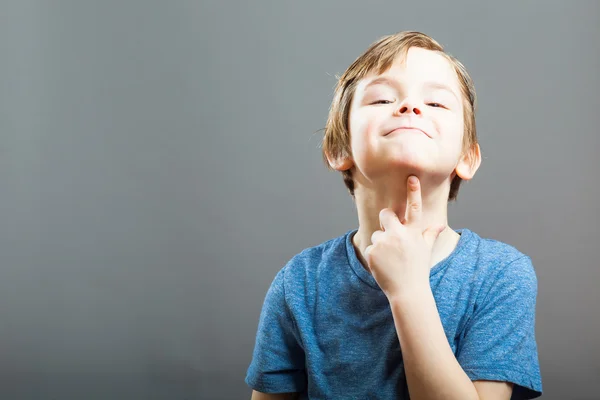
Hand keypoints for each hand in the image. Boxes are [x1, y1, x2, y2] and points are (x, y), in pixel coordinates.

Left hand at [364, 176, 445, 299]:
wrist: (407, 291)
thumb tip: (440, 225)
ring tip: (391, 259)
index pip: (414, 208)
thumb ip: (429, 235)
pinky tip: (384, 266)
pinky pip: (370, 248)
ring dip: (382, 244)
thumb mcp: (425, 250)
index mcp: (413, 232)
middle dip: (387, 221)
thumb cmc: (418, 269)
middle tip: (392, 235)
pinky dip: (375, 257)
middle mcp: (398, 235)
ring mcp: (384, 243)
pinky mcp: (372, 252)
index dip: (413, 192)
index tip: (411, 177)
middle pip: (386, 214)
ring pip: (378, 235)